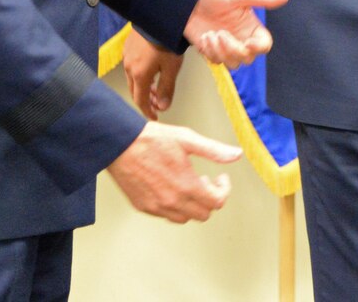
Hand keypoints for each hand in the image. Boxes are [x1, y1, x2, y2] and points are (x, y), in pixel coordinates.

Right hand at [107, 120, 239, 222]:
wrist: (120, 144)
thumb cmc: (152, 139)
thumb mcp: (188, 139)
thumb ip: (214, 151)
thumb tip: (236, 155)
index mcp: (187, 185)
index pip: (217, 202)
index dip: (224, 190)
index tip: (220, 178)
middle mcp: (172, 201)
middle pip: (203, 214)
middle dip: (209, 198)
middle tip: (204, 180)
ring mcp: (157, 207)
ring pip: (184, 218)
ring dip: (192, 205)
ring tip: (188, 184)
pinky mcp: (143, 207)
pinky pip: (166, 215)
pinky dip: (174, 206)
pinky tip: (172, 188)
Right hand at [125, 28, 184, 119]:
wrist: (159, 16)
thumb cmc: (168, 42)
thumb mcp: (172, 67)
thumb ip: (167, 88)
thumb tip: (163, 107)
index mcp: (139, 75)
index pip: (140, 100)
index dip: (148, 111)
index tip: (154, 117)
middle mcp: (129, 67)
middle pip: (135, 90)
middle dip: (146, 99)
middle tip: (158, 103)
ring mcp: (127, 56)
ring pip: (133, 78)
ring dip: (144, 86)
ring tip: (157, 88)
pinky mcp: (128, 46)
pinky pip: (132, 66)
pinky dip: (140, 74)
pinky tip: (151, 70)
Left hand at [185, 0, 290, 67]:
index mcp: (251, 26)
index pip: (264, 45)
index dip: (258, 47)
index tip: (247, 42)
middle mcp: (242, 38)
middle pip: (247, 58)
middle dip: (233, 49)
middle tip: (220, 33)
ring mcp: (227, 46)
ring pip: (231, 64)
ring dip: (220, 52)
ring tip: (210, 34)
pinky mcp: (212, 51)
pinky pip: (215, 62)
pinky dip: (209, 52)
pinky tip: (203, 37)